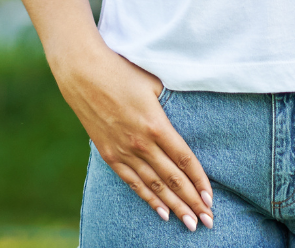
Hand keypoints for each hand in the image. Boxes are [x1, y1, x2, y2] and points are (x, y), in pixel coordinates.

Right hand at [52, 40, 214, 231]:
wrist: (83, 74)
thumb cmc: (123, 72)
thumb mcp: (155, 84)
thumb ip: (173, 103)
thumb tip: (190, 114)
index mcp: (156, 125)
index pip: (184, 160)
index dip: (199, 181)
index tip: (211, 198)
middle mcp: (141, 144)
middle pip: (173, 179)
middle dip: (192, 202)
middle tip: (208, 221)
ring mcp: (123, 151)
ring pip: (154, 186)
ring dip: (174, 206)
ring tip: (190, 223)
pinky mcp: (109, 155)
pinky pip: (133, 182)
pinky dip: (148, 198)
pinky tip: (162, 212)